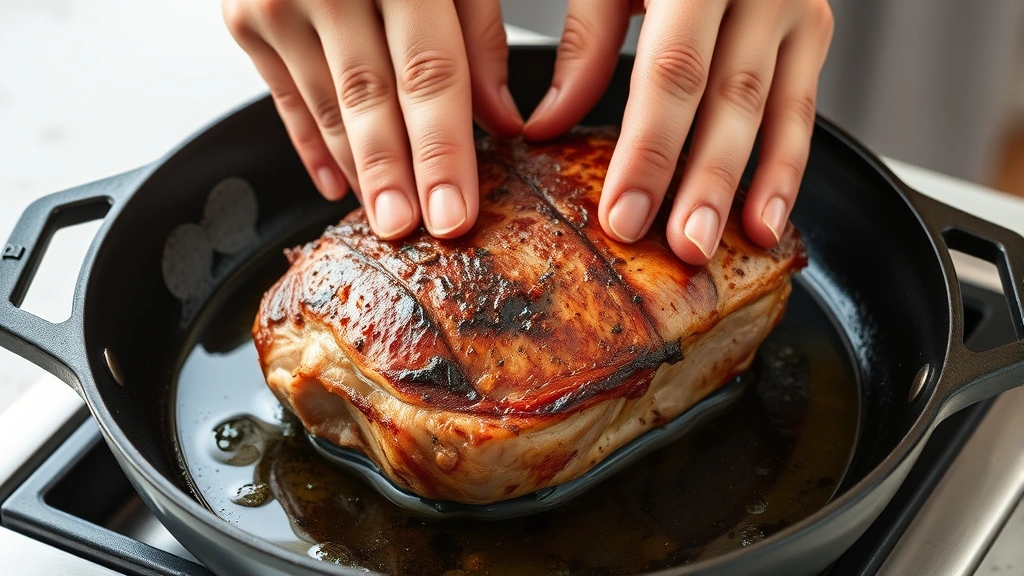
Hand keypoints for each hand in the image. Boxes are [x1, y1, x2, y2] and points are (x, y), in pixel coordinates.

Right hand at [221, 0, 523, 239]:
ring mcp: (275, 0)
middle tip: (408, 234)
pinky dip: (313, 148)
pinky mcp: (243, 19)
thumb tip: (499, 122)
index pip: (428, 74)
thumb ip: (479, 34)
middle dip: (393, 176)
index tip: (454, 212)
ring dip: (358, 171)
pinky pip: (285, 101)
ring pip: (326, 108)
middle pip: (369, 99)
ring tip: (384, 218)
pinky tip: (338, 186)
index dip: (443, 151)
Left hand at [524, 0, 834, 264]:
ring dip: (752, 186)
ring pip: (775, 110)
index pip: (672, 72)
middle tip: (681, 247)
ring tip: (729, 245)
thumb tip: (549, 126)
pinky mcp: (813, 28)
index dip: (648, 150)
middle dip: (704, 181)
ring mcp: (794, 6)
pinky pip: (804, 108)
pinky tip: (767, 218)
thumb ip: (586, 41)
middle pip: (729, 98)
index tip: (623, 214)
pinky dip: (787, 167)